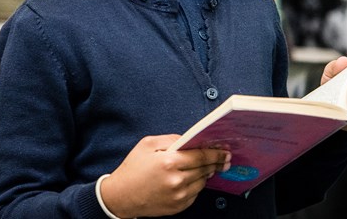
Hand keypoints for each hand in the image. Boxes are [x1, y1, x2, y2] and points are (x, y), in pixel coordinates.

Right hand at [99, 135, 230, 217]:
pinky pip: (195, 193)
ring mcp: (179, 195)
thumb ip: (171, 139)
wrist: (122, 196)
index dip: (215, 153)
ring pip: (202, 182)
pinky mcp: (179, 206)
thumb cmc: (133, 168)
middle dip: (215, 163)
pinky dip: (196, 185)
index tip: (224, 152)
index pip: (201, 156)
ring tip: (203, 167)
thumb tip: (190, 140)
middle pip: (205, 169)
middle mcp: (176, 180)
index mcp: (169, 162)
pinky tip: (189, 179)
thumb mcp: (147, 144)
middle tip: (224, 159)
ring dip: (205, 173)